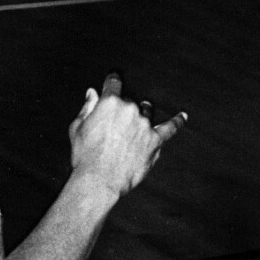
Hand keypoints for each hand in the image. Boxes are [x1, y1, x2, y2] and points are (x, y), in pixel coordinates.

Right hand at [68, 72, 185, 197]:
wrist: (99, 181)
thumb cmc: (85, 156)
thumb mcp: (77, 128)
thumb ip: (87, 108)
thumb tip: (92, 93)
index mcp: (109, 103)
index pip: (113, 84)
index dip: (112, 80)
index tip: (114, 78)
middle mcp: (130, 109)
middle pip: (129, 101)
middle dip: (122, 110)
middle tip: (114, 126)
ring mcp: (144, 125)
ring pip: (146, 112)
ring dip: (142, 114)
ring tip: (137, 123)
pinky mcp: (155, 141)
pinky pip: (170, 128)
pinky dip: (177, 122)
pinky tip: (182, 117)